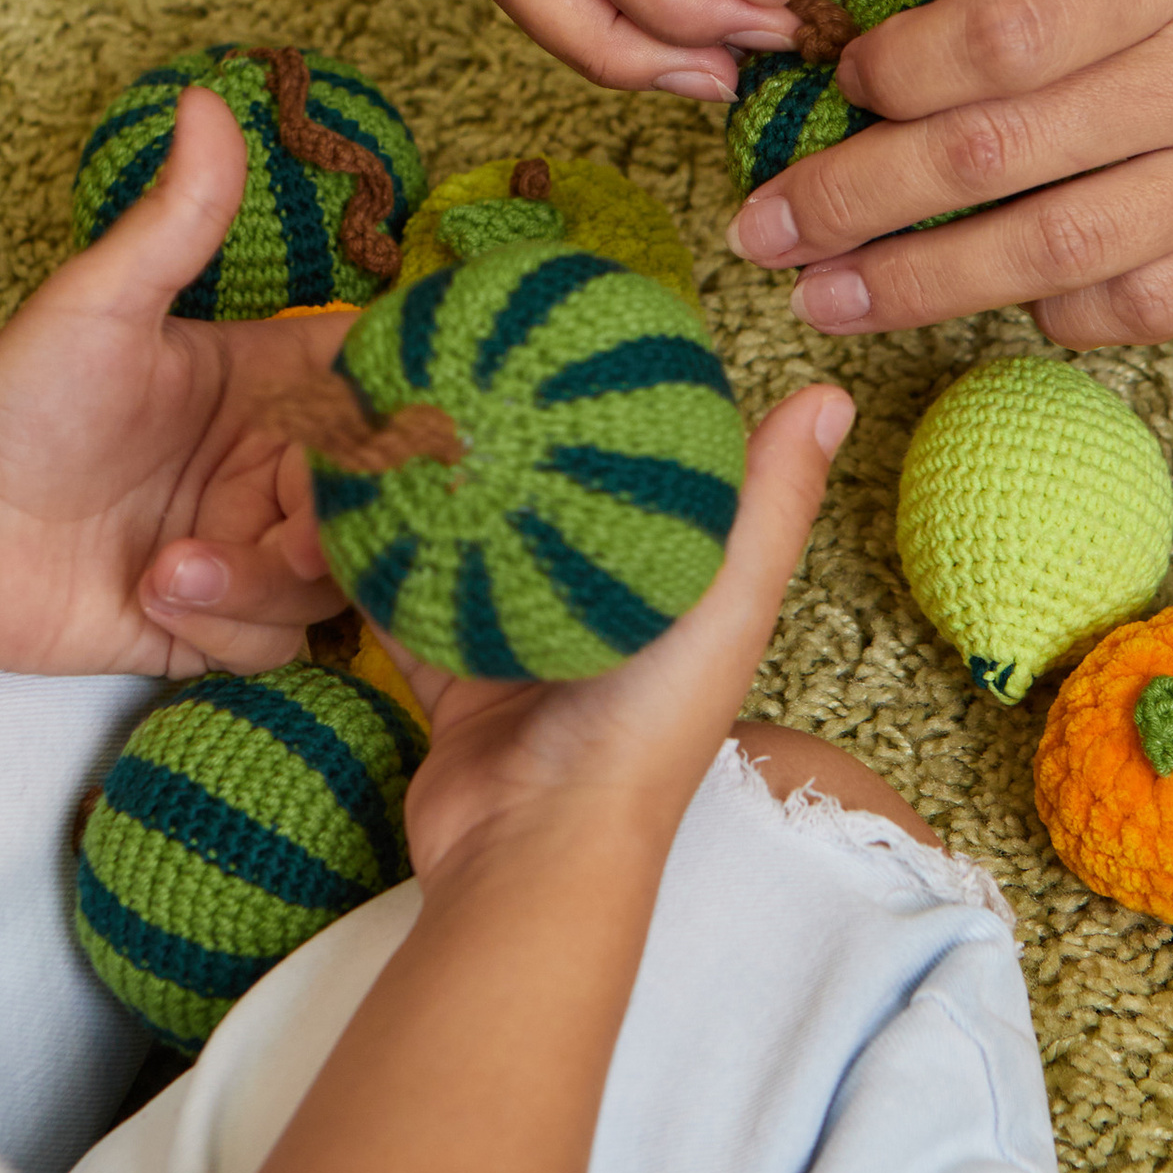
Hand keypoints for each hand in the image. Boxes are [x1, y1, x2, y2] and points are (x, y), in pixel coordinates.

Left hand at [0, 88, 347, 676]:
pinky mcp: (224, 621)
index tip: (379, 432)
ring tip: (169, 565)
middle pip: (375, 498)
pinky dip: (226, 626)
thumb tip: (207, 96)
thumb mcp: (100, 303)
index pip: (381, 386)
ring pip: (336, 577)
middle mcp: (273, 461)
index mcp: (268, 379)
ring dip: (257, 579)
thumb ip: (175, 219)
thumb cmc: (15, 409)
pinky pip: (284, 638)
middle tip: (276, 529)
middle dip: (330, 523)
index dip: (401, 411)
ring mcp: (252, 542)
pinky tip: (155, 597)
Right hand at [379, 382, 854, 879]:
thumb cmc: (644, 729)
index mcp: (669, 590)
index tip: (575, 324)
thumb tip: (829, 391)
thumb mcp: (723, 602)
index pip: (648, 473)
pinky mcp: (452, 679)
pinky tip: (343, 491)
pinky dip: (374, 555)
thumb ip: (769, 504)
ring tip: (394, 407)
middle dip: (507, 435)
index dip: (615, 403)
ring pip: (468, 543)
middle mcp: (597, 614)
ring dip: (434, 485)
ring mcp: (520, 646)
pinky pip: (403, 600)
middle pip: (546, 503)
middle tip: (461, 353)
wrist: (535, 848)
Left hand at [727, 0, 1172, 347]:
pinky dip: (1050, 312)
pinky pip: (1138, 308)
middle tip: (760, 228)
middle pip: (985, 160)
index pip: (991, 34)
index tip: (823, 84)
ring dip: (914, 285)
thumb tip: (959, 35)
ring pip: (1042, 256)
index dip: (884, 75)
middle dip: (849, 201)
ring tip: (825, 297)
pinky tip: (992, 308)